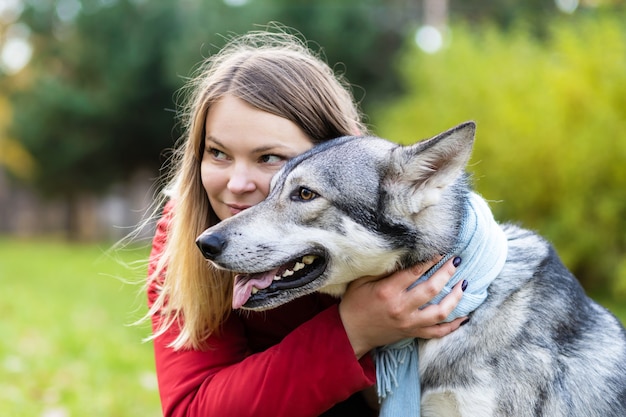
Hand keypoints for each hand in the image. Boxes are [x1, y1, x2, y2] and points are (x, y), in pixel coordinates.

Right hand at [338, 257, 465, 357]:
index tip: (440, 251)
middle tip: (456, 260)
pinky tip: (464, 316)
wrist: (350, 332)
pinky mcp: (412, 333)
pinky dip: (453, 325)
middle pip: (432, 289)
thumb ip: (382, 269)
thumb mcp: (361, 281)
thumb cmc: (354, 303)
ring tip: (463, 284)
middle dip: (447, 273)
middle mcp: (401, 308)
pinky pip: (438, 332)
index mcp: (388, 292)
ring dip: (455, 298)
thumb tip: (403, 256)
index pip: (414, 272)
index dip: (430, 260)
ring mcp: (409, 323)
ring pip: (440, 312)